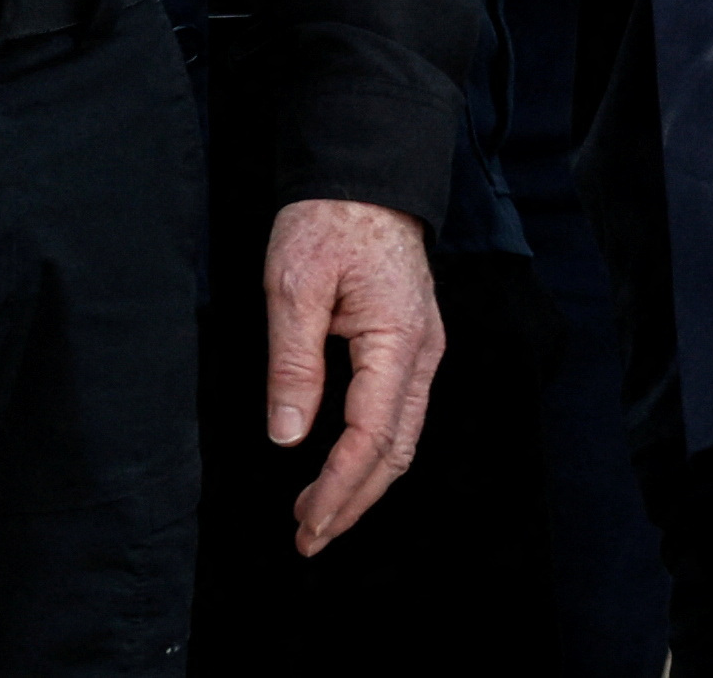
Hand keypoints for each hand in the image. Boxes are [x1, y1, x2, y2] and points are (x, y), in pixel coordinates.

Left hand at [264, 197, 443, 552]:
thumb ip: (293, 365)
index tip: (306, 524)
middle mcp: (424, 351)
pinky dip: (372, 452)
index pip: (371, 435)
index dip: (339, 487)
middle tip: (307, 537)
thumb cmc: (328, 220)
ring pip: (403, 437)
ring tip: (315, 513)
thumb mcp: (293, 285)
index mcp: (398, 339)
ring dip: (362, 482)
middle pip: (397, 450)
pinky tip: (340, 465)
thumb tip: (288, 437)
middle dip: (353, 501)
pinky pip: (400, 413)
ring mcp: (424, 348)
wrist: (366, 174)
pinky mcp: (413, 343)